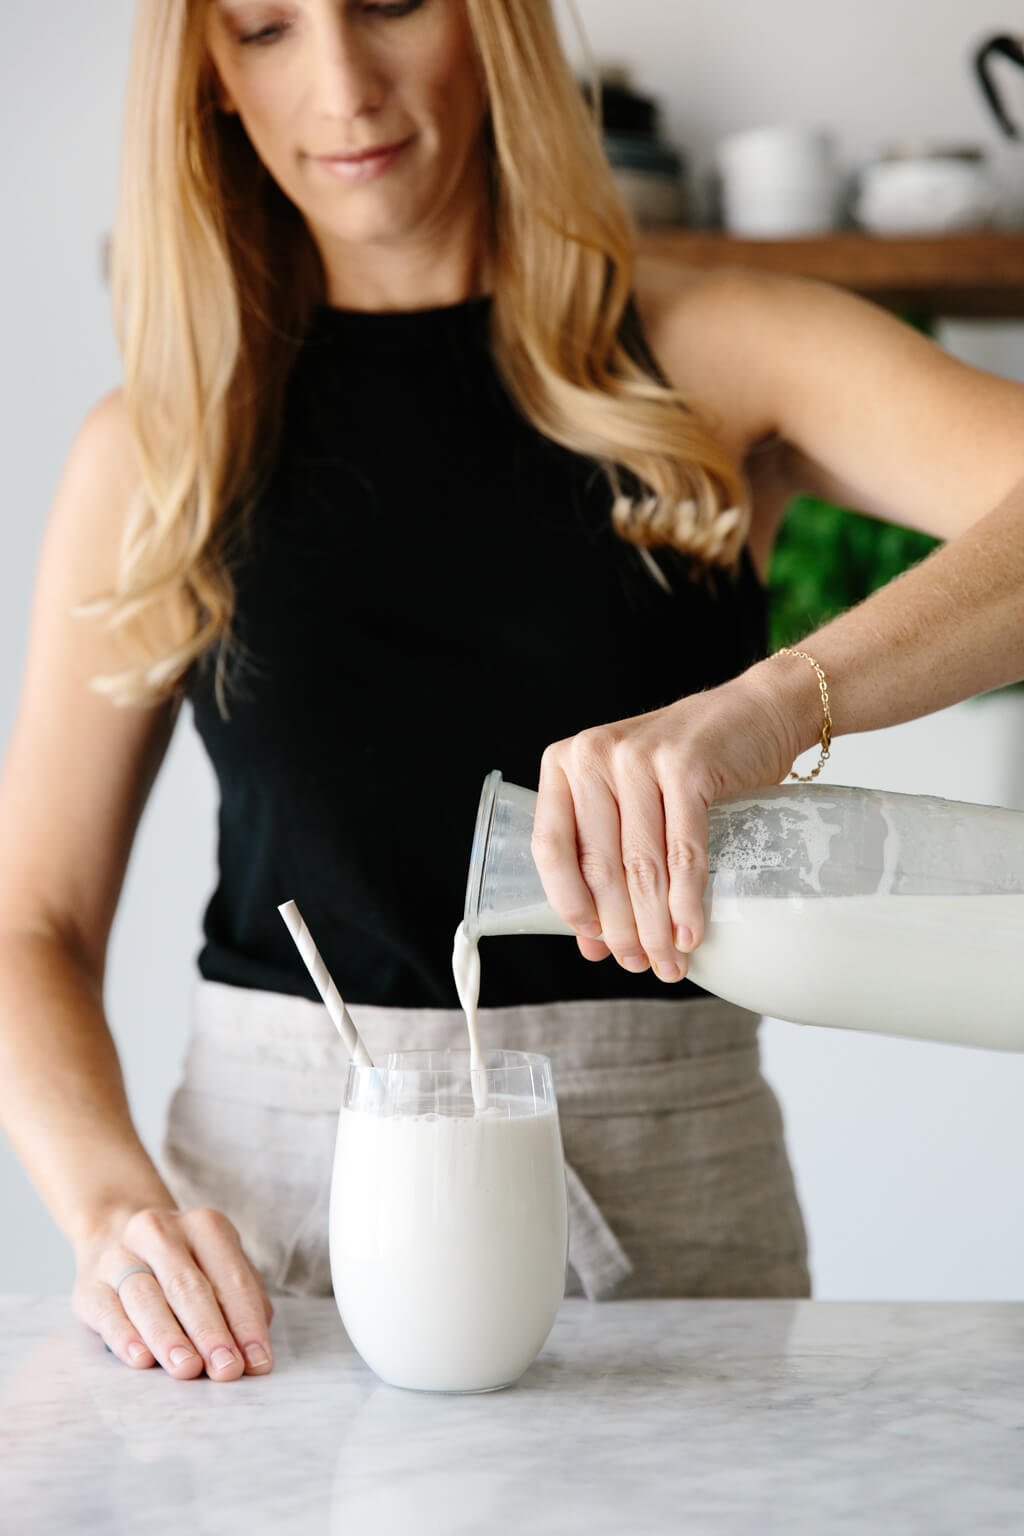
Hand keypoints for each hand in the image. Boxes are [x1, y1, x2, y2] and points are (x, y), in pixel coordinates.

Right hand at [73, 1205, 274, 1380]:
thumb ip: (244, 1302)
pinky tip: (142, 1359)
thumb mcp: (218, 1268)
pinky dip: (126, 1336)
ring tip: (187, 1369)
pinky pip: (108, 1311)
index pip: (231, 1276)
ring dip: (169, 1336)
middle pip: (188, 1285)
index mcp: (204, 1226)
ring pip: (146, 1296)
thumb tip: (254, 1350)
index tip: (258, 1362)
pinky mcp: (89, 1284)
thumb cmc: (183, 1264)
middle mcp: (160, 1232)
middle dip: (211, 1331)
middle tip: (227, 1369)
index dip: (247, 1322)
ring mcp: (119, 1254)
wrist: (116, 1234)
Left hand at [532, 671, 799, 981]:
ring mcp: (639, 758)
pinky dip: (687, 901)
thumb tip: (593, 945)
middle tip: (639, 964)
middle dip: (620, 927)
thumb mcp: (632, 801)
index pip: (550, 846)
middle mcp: (594, 756)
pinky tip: (691, 933)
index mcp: (567, 764)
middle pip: (599, 863)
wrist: (756, 714)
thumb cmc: (689, 765)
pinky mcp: (686, 768)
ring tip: (668, 963)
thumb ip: (606, 860)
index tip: (595, 942)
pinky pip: (683, 852)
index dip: (569, 902)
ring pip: (641, 865)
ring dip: (654, 925)